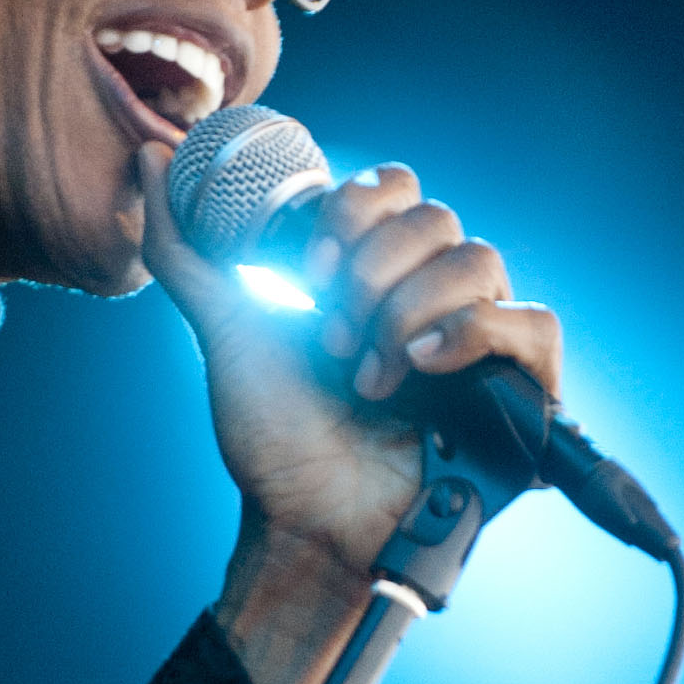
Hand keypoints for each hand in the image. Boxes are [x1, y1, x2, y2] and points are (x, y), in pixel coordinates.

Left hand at [137, 146, 562, 683]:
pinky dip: (474, 333)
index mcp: (377, 274)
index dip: (351, 214)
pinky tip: (422, 369)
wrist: (302, 524)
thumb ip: (187, 249)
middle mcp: (433, 298)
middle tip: (331, 340)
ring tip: (368, 377)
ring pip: (480, 260)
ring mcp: (480, 343)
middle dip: (369, 273)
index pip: (395, 189)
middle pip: (436, 218)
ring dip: (407, 312)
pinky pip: (533, 322)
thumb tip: (150, 159)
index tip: (305, 275)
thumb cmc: (272, 440)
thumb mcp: (225, 328)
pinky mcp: (520, 393)